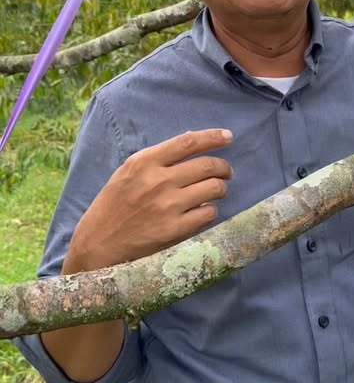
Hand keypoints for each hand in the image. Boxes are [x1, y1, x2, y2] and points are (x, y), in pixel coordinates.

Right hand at [67, 129, 232, 271]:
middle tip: (226, 171)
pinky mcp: (174, 230)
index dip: (212, 137)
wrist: (97, 245)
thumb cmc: (113, 205)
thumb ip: (156, 159)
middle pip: (207, 165)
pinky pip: (208, 214)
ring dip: (221, 188)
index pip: (188, 142)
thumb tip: (191, 143)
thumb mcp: (127, 172)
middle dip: (223, 167)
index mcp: (144, 162)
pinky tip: (204, 211)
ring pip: (213, 188)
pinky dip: (211, 210)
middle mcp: (158, 181)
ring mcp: (167, 206)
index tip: (228, 137)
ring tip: (217, 191)